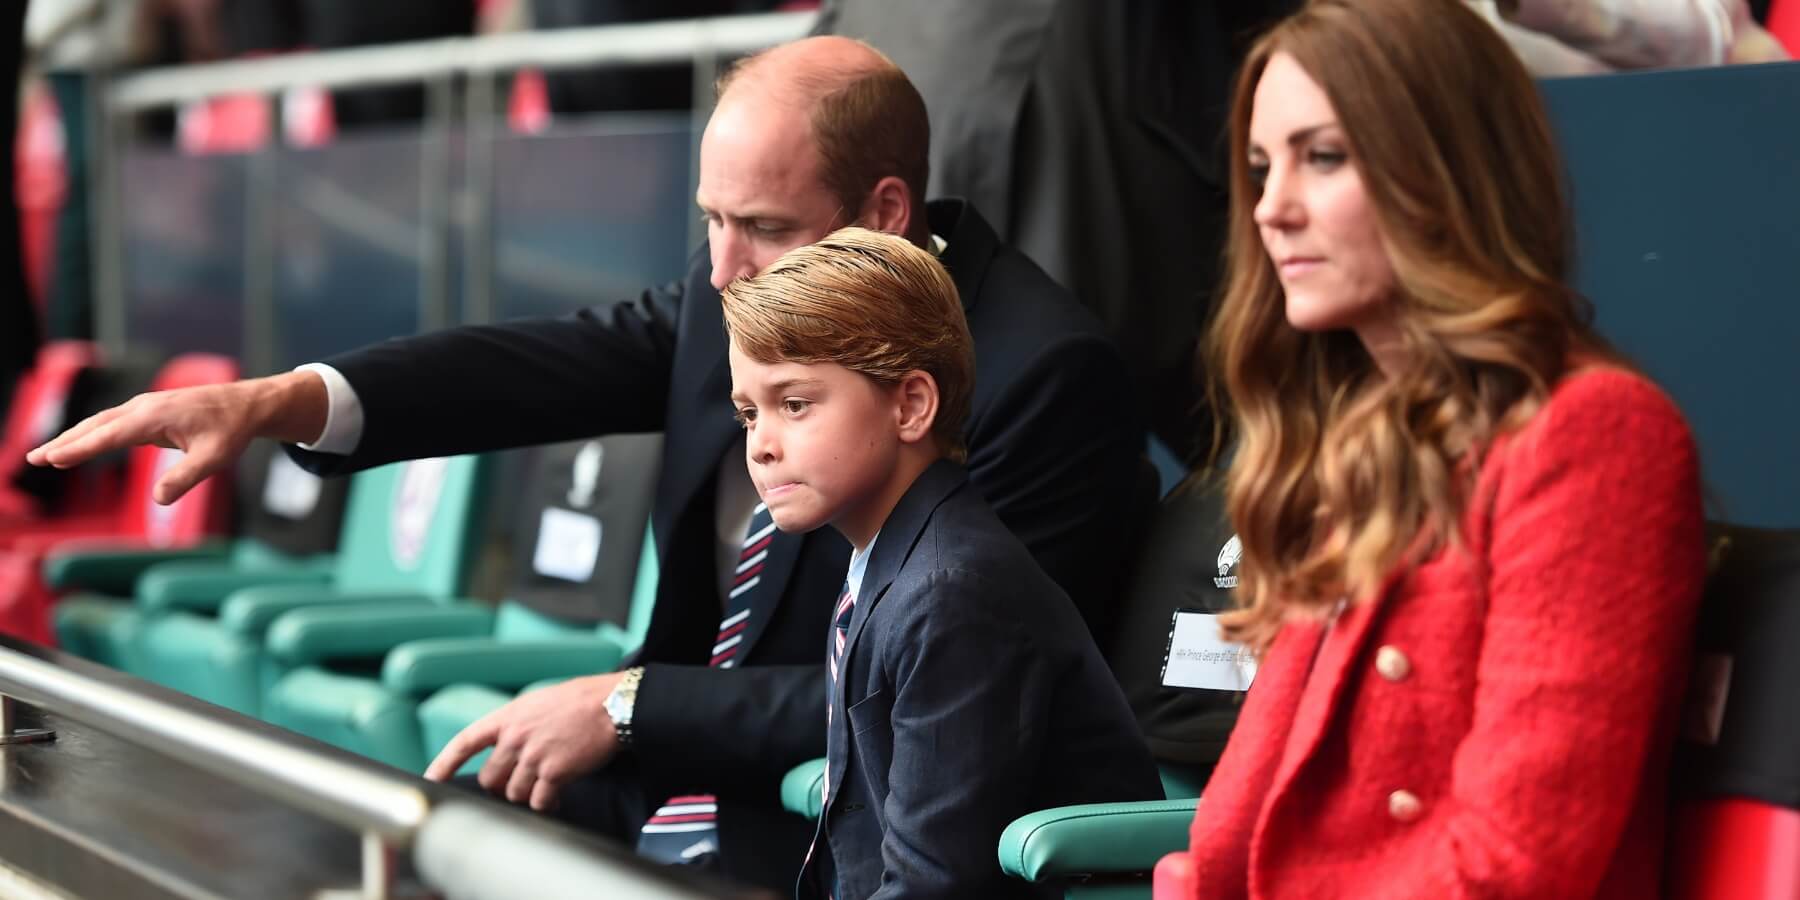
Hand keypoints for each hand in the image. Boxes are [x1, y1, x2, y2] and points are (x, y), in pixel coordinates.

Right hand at [26, 371, 328, 504]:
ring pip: (102, 422)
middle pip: (95, 426)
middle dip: (65, 442)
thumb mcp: (214, 458)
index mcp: (154, 417)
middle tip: (34, 458)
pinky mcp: (150, 411)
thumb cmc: (232, 430)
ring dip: (75, 437)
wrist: (247, 404)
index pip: (108, 436)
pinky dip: (93, 433)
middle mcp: (143, 408)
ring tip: (48, 453)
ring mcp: (145, 407)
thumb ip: (186, 478)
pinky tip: (83, 443)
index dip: (79, 448)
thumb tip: (158, 499)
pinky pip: (114, 422)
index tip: (52, 458)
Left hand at [424, 671, 625, 811]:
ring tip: (546, 786)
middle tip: (522, 782)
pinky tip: (557, 796)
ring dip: (528, 794)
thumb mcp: (537, 703)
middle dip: (503, 786)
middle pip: (489, 779)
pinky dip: (546, 804)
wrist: (612, 704)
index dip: (444, 763)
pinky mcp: (554, 772)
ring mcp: (533, 755)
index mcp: (507, 717)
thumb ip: (515, 725)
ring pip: (514, 793)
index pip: (465, 743)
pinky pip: (539, 801)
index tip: (429, 779)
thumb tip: (503, 750)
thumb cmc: (580, 702)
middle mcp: (515, 736)